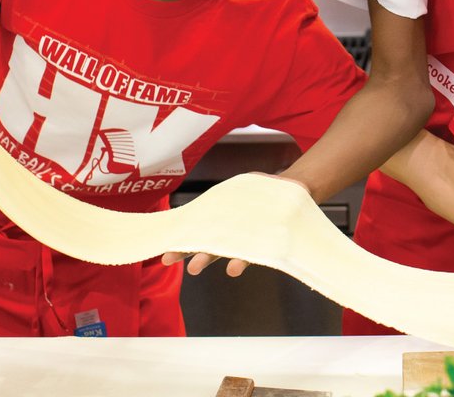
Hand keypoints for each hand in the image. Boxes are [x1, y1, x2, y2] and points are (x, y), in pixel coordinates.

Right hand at [160, 173, 312, 277]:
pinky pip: (251, 256)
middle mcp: (231, 233)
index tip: (161, 248)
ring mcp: (246, 239)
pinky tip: (232, 268)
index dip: (178, 240)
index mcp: (221, 219)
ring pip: (223, 253)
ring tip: (193, 268)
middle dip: (185, 252)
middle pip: (204, 244)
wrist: (293, 192)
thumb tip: (205, 200)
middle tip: (167, 259)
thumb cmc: (264, 190)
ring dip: (207, 260)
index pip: (196, 230)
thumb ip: (226, 194)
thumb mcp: (242, 186)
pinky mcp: (263, 244)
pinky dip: (240, 262)